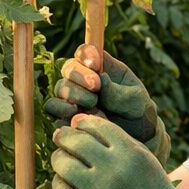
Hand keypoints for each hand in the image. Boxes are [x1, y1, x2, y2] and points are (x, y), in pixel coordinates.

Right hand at [44, 45, 170, 166]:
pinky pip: (53, 109)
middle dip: (80, 76)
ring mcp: (71, 96)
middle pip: (68, 68)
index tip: (95, 65)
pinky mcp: (64, 114)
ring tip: (92, 105)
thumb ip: (118, 91)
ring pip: (59, 88)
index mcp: (100, 66)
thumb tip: (102, 79)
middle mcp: (82, 79)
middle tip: (96, 87)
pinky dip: (65, 112)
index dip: (86, 55)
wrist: (134, 136)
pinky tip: (82, 117)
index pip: (85, 52)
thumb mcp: (135, 99)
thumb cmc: (136, 110)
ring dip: (72, 94)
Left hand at [49, 115, 188, 188]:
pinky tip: (66, 180)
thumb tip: (74, 119)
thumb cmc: (145, 182)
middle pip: (76, 142)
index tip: (77, 125)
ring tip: (63, 159)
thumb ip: (110, 135)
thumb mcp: (139, 153)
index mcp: (130, 153)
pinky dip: (59, 182)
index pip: (96, 126)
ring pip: (63, 163)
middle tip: (60, 137)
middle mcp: (114, 171)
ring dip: (59, 158)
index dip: (83, 123)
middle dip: (64, 136)